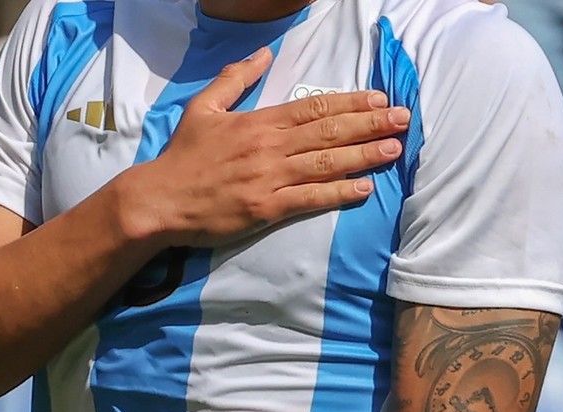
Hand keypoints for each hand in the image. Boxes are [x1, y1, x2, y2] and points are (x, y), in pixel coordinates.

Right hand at [127, 47, 410, 248]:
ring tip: (394, 150)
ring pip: (326, 164)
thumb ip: (235, 78)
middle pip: (329, 132)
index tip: (379, 98)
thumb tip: (265, 53)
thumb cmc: (182, 156)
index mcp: (258, 122)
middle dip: (369, 124)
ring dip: (364, 156)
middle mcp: (270, 148)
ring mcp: (270, 179)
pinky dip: (338, 193)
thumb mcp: (203, 107)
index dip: (350, 102)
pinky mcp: (266, 208)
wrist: (159, 200)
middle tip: (402, 120)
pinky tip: (363, 189)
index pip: (313, 107)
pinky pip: (310, 199)